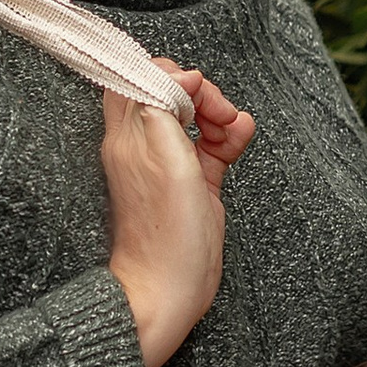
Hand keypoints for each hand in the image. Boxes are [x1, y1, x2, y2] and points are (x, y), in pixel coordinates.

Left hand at [102, 66, 251, 366]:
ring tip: (234, 130)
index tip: (195, 95)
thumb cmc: (165, 236)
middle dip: (202, 94)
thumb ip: (164, 109)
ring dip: (220, 113)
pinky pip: (211, 145)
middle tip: (220, 113)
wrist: (168, 292)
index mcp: (127, 136)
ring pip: (195, 118)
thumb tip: (175, 73)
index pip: (137, 78)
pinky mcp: (192, 183)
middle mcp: (143, 145)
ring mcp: (168, 164)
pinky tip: (240, 139)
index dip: (171, 77)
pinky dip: (228, 136)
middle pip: (169, 94)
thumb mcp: (166, 159)